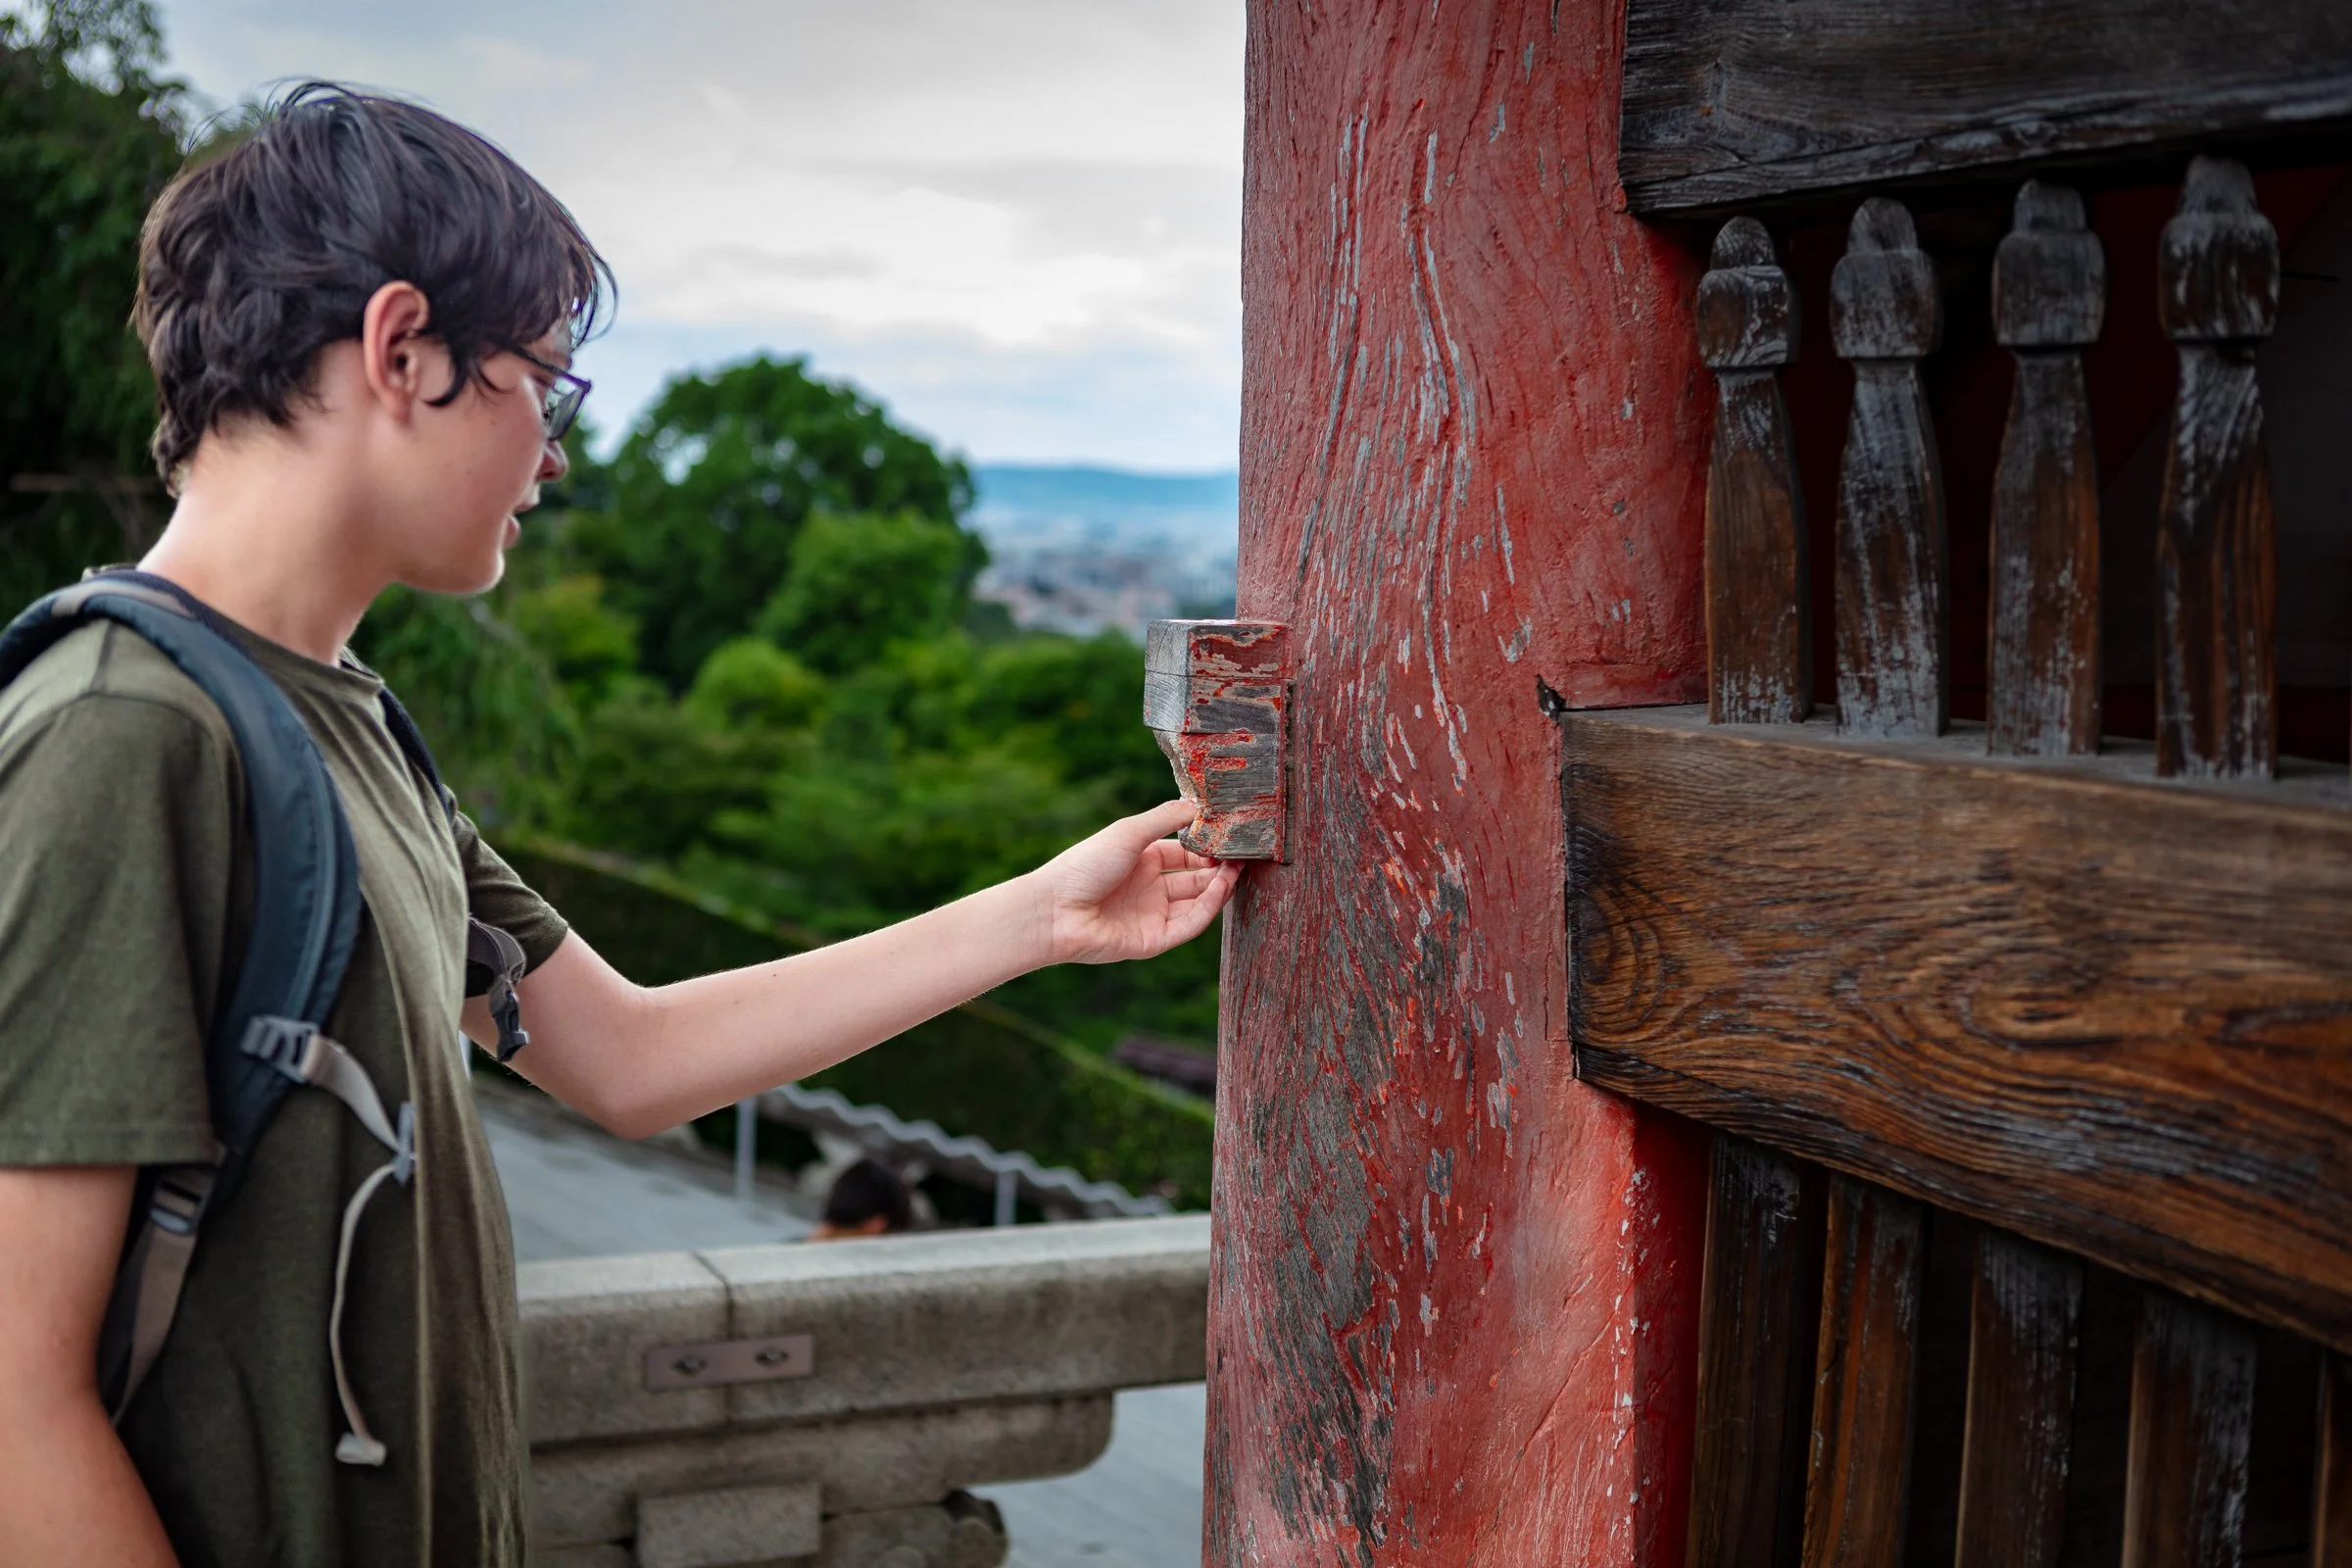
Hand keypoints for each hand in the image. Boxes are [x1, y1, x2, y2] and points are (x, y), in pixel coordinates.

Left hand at [1033, 800, 1242, 964]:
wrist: (1054, 910)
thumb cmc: (1085, 865)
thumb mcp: (1129, 833)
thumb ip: (1166, 818)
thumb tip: (1199, 803)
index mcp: (1141, 860)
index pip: (1185, 853)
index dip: (1207, 848)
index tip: (1230, 837)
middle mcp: (1148, 887)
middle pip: (1195, 878)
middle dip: (1219, 868)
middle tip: (1242, 856)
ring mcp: (1151, 915)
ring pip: (1196, 902)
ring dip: (1218, 888)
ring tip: (1235, 871)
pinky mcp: (1153, 940)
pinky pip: (1188, 925)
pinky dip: (1207, 909)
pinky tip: (1218, 890)